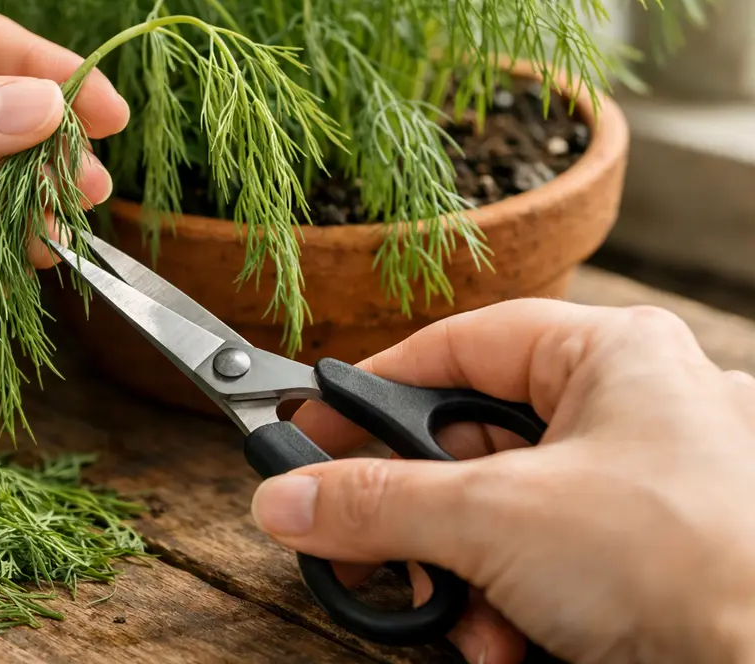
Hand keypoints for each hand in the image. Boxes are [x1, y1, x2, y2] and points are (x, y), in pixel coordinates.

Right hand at [250, 299, 754, 663]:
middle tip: (367, 542)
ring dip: (461, 574)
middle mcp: (630, 407)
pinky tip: (507, 642)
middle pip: (472, 438)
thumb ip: (378, 504)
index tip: (316, 429)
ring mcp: (642, 484)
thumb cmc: (690, 566)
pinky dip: (507, 604)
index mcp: (612, 355)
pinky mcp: (646, 554)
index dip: (377, 387)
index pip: (459, 344)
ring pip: (503, 510)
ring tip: (461, 616)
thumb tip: (287, 498)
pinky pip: (544, 558)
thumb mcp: (499, 519)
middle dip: (422, 514)